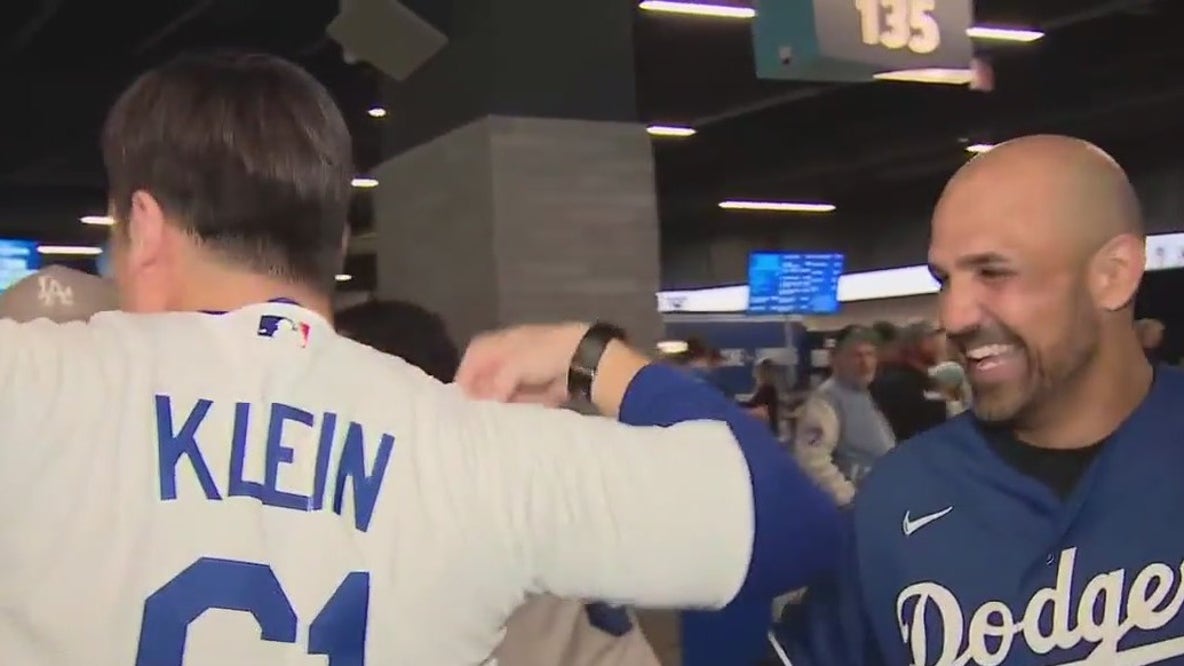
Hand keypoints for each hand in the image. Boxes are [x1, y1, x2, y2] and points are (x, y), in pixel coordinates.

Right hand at [456, 322, 589, 404]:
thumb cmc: (545, 355)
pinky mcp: (546, 384)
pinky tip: (514, 412)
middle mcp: (516, 352)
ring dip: (500, 397)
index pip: (478, 352)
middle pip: (491, 370)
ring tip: (493, 413)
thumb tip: (492, 398)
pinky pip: (525, 395)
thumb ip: (498, 382)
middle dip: (482, 387)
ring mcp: (532, 368)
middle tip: (476, 406)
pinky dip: (518, 402)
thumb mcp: (514, 365)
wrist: (584, 359)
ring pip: (507, 384)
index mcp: (505, 340)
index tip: (463, 393)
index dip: (467, 371)